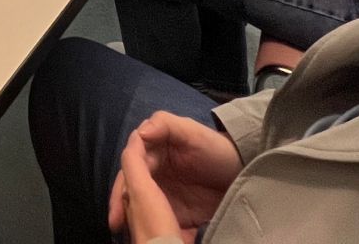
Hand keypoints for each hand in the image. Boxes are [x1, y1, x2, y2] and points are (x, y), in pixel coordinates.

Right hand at [108, 112, 242, 240]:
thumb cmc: (215, 148)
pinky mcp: (174, 211)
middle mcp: (152, 171)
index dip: (123, 184)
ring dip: (132, 216)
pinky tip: (146, 236)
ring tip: (127, 232)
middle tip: (117, 224)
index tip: (119, 200)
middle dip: (122, 205)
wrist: (241, 171)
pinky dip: (149, 227)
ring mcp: (162, 192)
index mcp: (152, 152)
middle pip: (131, 188)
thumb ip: (166, 125)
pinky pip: (157, 219)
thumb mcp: (193, 132)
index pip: (131, 167)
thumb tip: (139, 133)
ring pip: (140, 203)